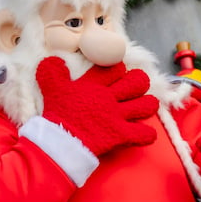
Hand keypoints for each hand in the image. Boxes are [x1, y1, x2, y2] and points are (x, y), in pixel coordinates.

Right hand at [37, 57, 157, 156]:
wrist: (60, 141)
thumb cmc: (58, 115)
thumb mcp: (52, 89)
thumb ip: (53, 73)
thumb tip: (53, 59)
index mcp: (95, 85)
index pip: (115, 68)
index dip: (119, 69)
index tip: (117, 73)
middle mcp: (110, 98)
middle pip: (137, 82)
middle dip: (139, 83)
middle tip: (135, 89)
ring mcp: (117, 116)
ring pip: (146, 105)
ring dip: (147, 105)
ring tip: (143, 107)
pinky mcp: (121, 135)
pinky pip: (144, 133)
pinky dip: (147, 134)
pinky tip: (144, 133)